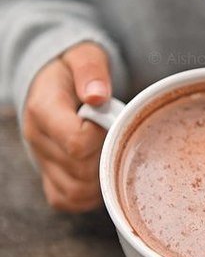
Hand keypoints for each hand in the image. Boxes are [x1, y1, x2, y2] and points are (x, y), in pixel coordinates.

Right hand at [23, 42, 110, 211]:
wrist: (53, 83)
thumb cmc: (73, 70)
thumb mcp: (83, 56)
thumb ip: (90, 71)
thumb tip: (98, 96)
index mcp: (43, 110)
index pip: (76, 142)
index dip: (102, 135)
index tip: (109, 119)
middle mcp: (38, 139)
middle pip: (81, 170)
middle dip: (106, 155)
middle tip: (114, 134)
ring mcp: (42, 161)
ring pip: (76, 191)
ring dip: (101, 178)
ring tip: (110, 151)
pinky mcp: (47, 176)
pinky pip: (67, 199)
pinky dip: (89, 194)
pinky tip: (101, 171)